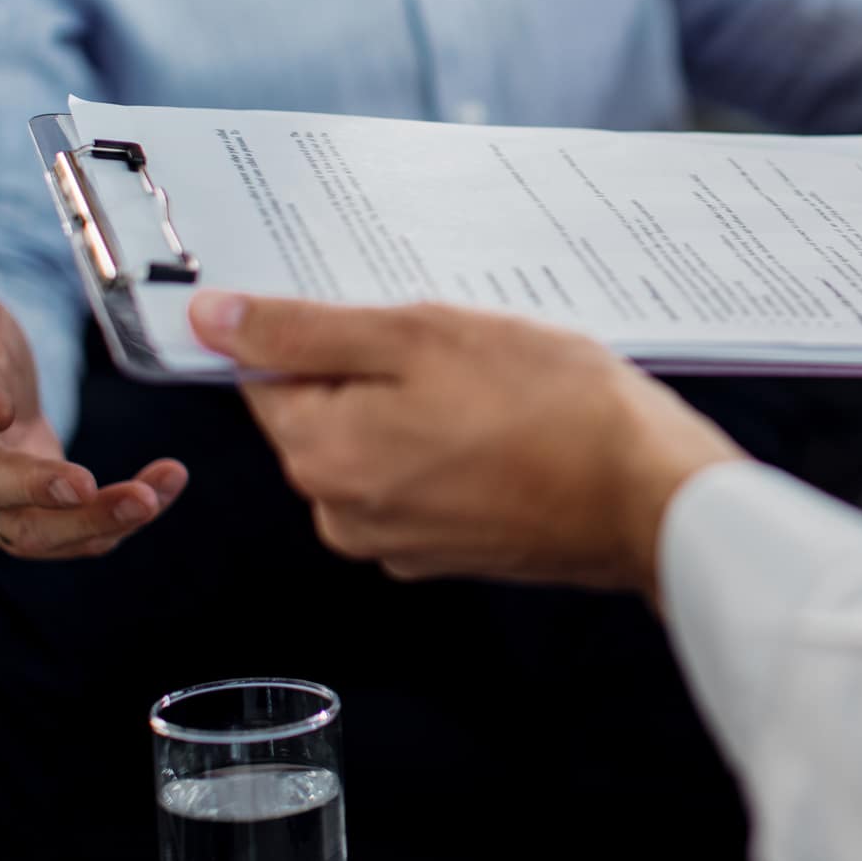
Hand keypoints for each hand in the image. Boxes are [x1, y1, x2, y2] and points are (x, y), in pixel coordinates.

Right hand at [0, 275, 186, 557]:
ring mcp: (0, 507)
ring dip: (95, 520)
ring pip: (38, 532)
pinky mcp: (45, 519)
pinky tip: (168, 484)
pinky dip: (125, 518)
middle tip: (82, 484)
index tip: (0, 409)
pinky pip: (83, 535)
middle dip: (37, 490)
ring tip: (148, 498)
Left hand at [189, 293, 745, 595]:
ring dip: (421, 404)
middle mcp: (345, 514)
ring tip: (493, 381)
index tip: (376, 310)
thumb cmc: (553, 408)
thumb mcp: (423, 336)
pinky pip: (424, 478)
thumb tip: (213, 322)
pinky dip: (451, 444)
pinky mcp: (450, 550)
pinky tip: (507, 421)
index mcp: (323, 457)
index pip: (269, 375)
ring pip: (381, 442)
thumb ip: (307, 331)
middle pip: (327, 412)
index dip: (319, 329)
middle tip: (453, 341)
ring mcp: (400, 541)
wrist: (648, 494)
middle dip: (380, 366)